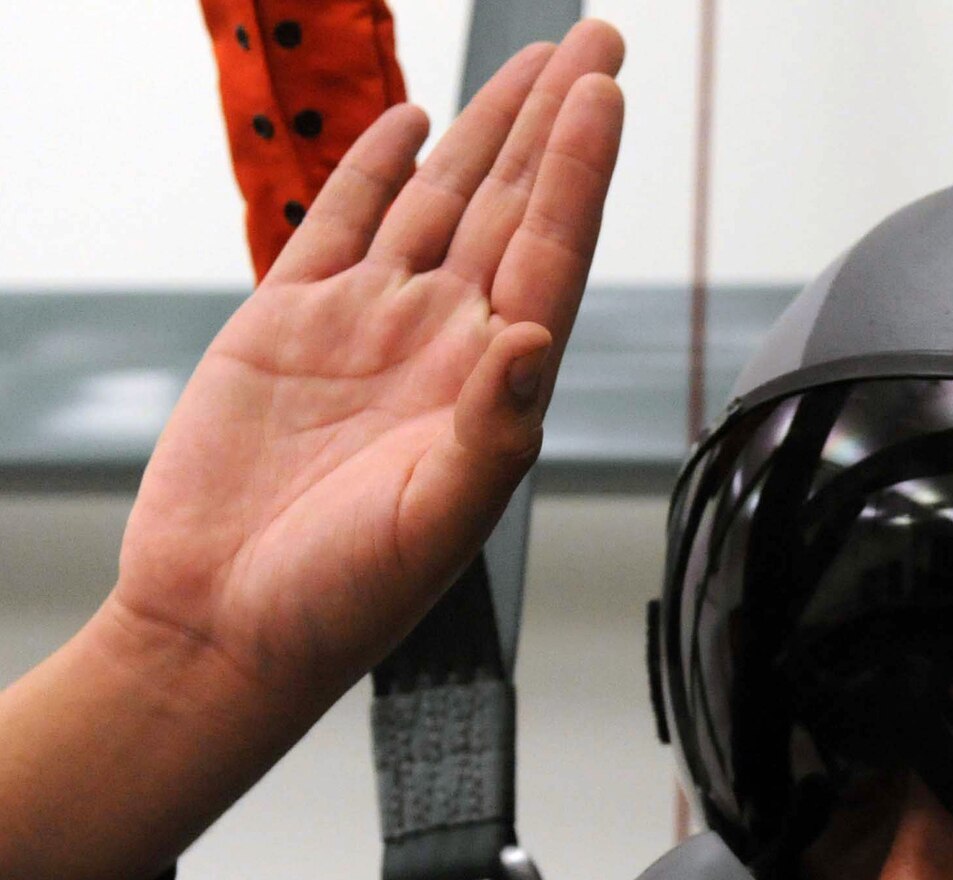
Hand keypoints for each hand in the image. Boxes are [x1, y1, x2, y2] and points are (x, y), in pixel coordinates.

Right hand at [0, 23, 623, 879]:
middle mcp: (441, 344)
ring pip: (440, 200)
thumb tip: (533, 339)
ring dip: (487, 131)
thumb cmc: (340, 602)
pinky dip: (375, 169)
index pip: (552, 254)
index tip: (606, 92)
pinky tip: (414, 126)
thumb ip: (493, 432)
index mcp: (490, 390)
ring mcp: (369, 327)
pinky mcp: (290, 323)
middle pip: (514, 207)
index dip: (581, 170)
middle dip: (557, 123)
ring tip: (533, 62)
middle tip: (600, 42)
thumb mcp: (433, 523)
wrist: (224, 626)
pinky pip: (342, 223)